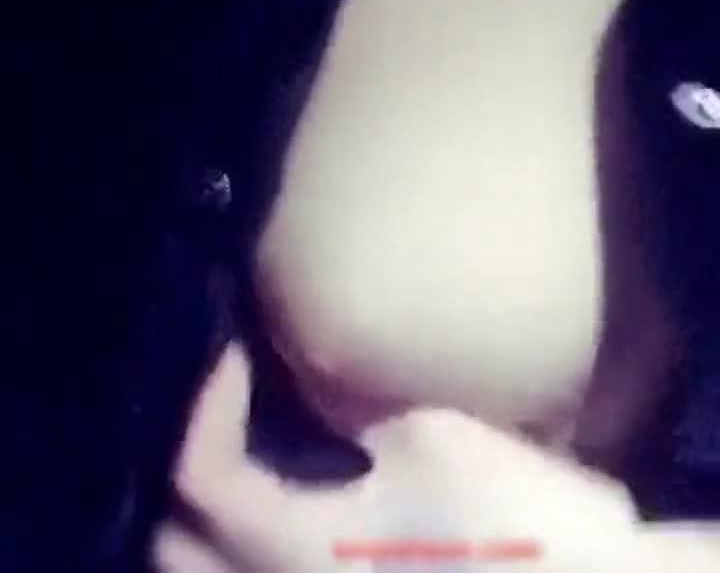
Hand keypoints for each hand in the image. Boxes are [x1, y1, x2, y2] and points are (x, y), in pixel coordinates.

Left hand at [152, 342, 719, 572]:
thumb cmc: (517, 522)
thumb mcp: (433, 440)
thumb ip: (357, 427)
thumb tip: (326, 424)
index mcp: (300, 552)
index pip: (198, 479)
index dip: (203, 404)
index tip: (234, 355)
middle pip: (173, 558)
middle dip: (182, 483)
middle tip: (220, 415)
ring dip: (206, 534)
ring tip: (238, 473)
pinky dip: (247, 559)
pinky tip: (284, 521)